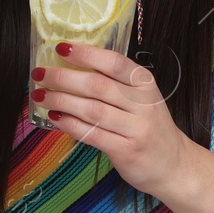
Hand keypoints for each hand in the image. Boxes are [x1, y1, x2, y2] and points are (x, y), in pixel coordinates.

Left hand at [32, 42, 188, 197]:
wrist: (173, 164)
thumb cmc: (150, 126)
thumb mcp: (142, 98)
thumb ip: (115, 84)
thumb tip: (71, 69)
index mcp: (145, 83)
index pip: (114, 62)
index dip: (86, 54)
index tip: (61, 48)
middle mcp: (143, 103)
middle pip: (97, 86)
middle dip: (63, 78)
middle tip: (40, 74)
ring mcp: (136, 128)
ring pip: (91, 110)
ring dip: (61, 101)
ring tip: (40, 95)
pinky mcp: (126, 150)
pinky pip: (91, 134)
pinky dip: (69, 124)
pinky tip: (55, 117)